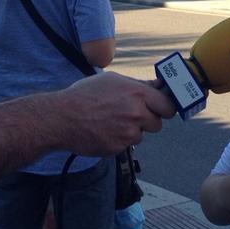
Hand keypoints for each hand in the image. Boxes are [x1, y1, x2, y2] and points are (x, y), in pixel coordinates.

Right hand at [60, 72, 176, 155]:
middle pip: (158, 124)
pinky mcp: (119, 148)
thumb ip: (139, 85)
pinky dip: (119, 140)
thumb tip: (159, 85)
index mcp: (138, 94)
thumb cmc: (84, 95)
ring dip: (132, 131)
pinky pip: (126, 144)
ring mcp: (128, 133)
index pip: (168, 106)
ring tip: (112, 121)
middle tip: (134, 116)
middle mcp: (136, 114)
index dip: (164, 107)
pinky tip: (104, 130)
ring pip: (141, 135)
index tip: (160, 108)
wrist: (61, 118)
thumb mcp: (112, 80)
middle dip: (149, 120)